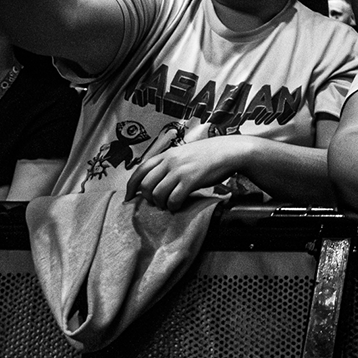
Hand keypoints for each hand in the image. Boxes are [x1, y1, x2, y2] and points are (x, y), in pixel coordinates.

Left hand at [127, 130, 252, 210]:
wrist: (228, 151)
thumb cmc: (208, 154)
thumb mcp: (183, 153)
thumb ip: (169, 163)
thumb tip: (156, 179)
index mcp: (166, 154)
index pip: (139, 170)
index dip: (131, 186)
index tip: (129, 197)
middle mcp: (170, 161)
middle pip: (146, 185)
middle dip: (148, 198)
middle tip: (157, 202)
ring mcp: (179, 170)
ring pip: (158, 194)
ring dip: (162, 204)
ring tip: (170, 204)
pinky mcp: (191, 180)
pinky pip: (174, 199)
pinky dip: (174, 206)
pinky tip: (179, 205)